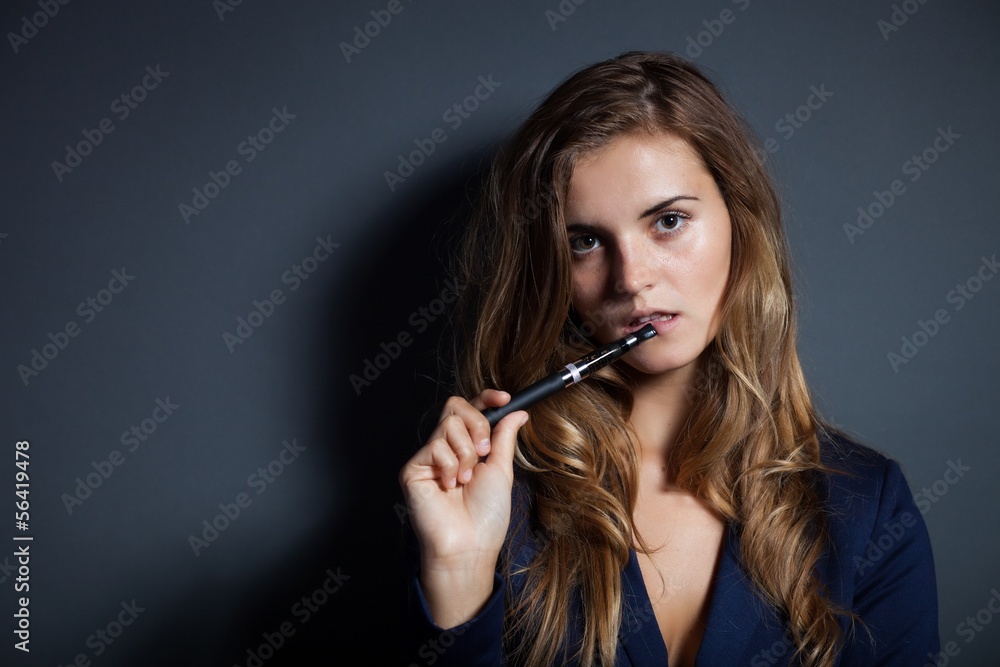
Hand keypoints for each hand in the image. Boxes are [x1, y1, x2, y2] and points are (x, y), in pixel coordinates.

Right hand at [398, 389, 527, 625]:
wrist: (469, 545)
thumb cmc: (486, 516)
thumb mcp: (501, 470)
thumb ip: (504, 437)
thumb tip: (517, 411)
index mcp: (468, 447)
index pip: (471, 409)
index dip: (486, 398)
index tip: (504, 398)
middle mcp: (446, 448)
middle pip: (456, 407)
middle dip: (478, 425)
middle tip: (485, 452)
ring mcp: (429, 457)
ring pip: (449, 424)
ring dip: (467, 454)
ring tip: (465, 480)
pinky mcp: (414, 468)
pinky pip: (436, 446)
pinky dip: (451, 466)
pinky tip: (449, 486)